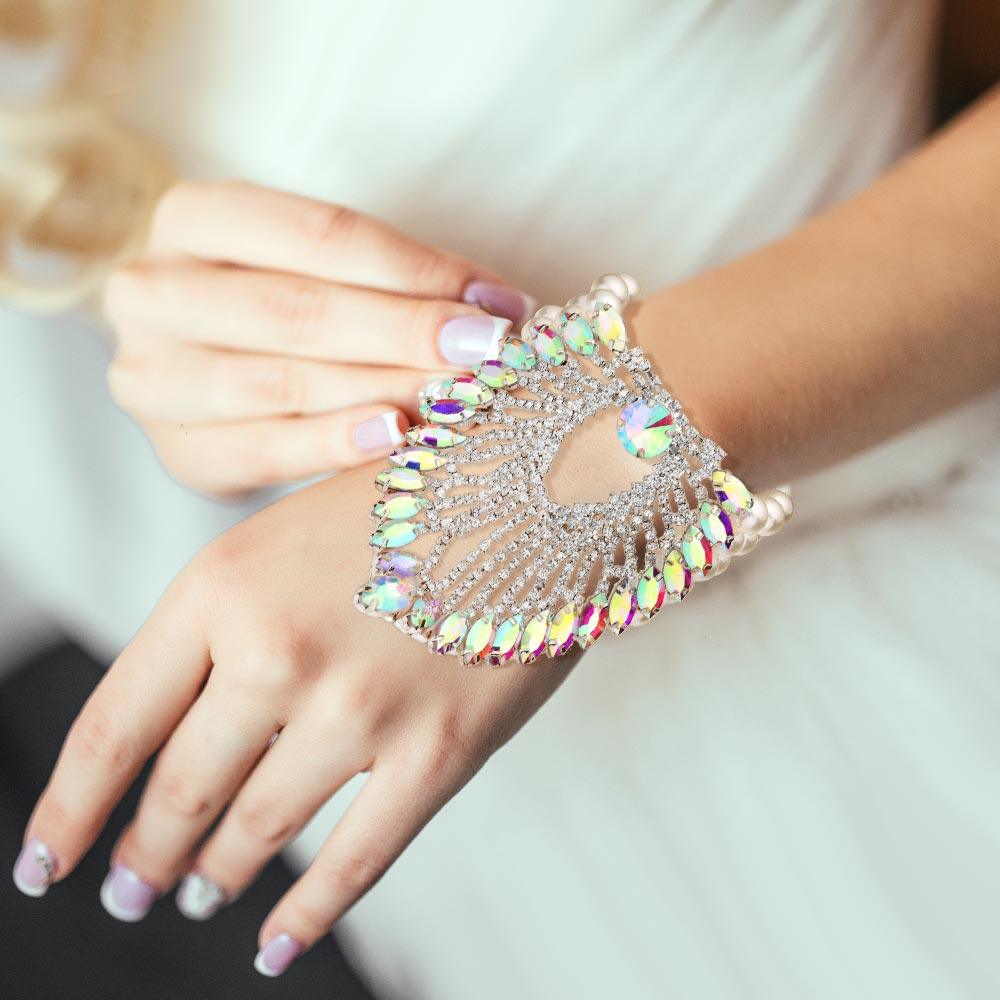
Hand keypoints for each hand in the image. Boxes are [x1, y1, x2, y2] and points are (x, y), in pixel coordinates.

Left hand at [15, 462, 576, 974]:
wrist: (539, 480)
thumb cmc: (408, 497)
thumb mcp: (285, 531)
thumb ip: (225, 622)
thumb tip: (177, 727)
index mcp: (222, 586)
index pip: (116, 725)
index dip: (70, 808)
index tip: (46, 861)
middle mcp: (276, 653)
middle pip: (181, 789)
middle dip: (144, 853)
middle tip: (132, 886)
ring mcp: (357, 711)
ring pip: (257, 831)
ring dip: (215, 878)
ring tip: (197, 895)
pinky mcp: (435, 752)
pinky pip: (354, 860)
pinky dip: (307, 914)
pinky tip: (276, 945)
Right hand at [104, 180, 534, 495]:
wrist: (205, 371)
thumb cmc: (284, 304)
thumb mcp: (322, 266)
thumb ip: (396, 281)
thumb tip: (503, 308)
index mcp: (194, 216)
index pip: (319, 234)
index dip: (415, 269)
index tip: (496, 303)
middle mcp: (154, 290)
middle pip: (298, 311)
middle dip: (406, 333)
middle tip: (490, 354)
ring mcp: (154, 375)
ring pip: (281, 383)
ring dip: (385, 390)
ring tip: (461, 398)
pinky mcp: (178, 450)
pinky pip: (264, 451)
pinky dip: (335, 445)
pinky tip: (397, 439)